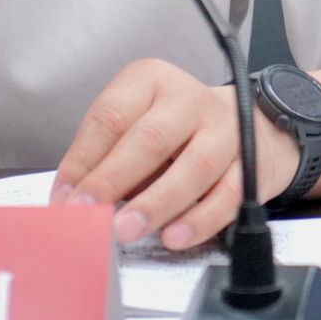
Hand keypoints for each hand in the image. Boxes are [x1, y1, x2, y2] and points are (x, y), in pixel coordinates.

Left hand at [53, 58, 291, 252]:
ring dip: (155, 203)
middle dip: (112, 180)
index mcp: (151, 81)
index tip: (64, 198)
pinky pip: (226, 196)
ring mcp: (225, 131)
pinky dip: (199, 220)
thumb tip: (74, 199)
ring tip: (125, 230)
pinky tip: (174, 237)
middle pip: (148, 139)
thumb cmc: (180, 131)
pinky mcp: (253, 165)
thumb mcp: (139, 124)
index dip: (82, 160)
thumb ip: (109, 156)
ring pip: (191, 167)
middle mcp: (188, 100)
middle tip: (87, 214)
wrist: (256, 127)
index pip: (109, 117)